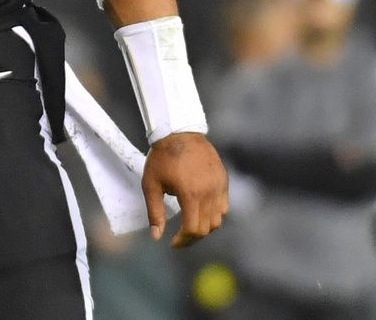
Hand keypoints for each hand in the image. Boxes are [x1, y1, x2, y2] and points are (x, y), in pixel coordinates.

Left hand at [143, 131, 228, 247]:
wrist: (178, 132)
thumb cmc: (161, 157)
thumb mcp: (151, 184)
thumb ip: (155, 212)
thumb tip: (156, 237)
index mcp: (191, 194)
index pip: (193, 229)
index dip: (183, 241)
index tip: (173, 243)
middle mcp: (209, 193)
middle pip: (207, 228)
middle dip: (192, 237)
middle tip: (180, 238)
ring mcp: (219, 186)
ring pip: (218, 219)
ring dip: (204, 227)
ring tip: (189, 226)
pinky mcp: (223, 180)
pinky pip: (224, 206)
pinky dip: (214, 215)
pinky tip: (200, 212)